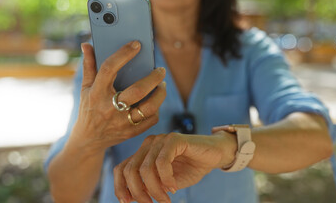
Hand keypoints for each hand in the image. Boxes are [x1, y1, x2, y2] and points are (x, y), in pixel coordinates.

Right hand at [68, 41, 166, 153]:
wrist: (88, 140)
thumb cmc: (88, 108)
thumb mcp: (85, 88)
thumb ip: (89, 66)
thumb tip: (87, 45)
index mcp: (96, 92)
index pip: (109, 68)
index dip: (123, 54)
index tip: (137, 44)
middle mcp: (109, 108)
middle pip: (137, 90)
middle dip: (153, 78)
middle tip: (160, 70)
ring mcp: (121, 122)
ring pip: (149, 107)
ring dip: (160, 94)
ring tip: (162, 85)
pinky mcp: (130, 133)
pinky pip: (151, 120)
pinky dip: (156, 109)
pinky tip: (156, 101)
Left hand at [113, 132, 236, 202]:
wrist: (215, 155)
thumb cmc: (192, 168)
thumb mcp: (167, 182)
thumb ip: (150, 186)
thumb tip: (132, 196)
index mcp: (144, 153)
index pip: (121, 168)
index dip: (120, 186)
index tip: (127, 202)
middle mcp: (149, 144)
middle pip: (130, 170)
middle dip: (139, 192)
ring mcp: (160, 140)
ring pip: (146, 169)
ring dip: (155, 189)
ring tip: (166, 200)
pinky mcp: (174, 139)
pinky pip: (162, 162)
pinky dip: (166, 179)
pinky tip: (174, 187)